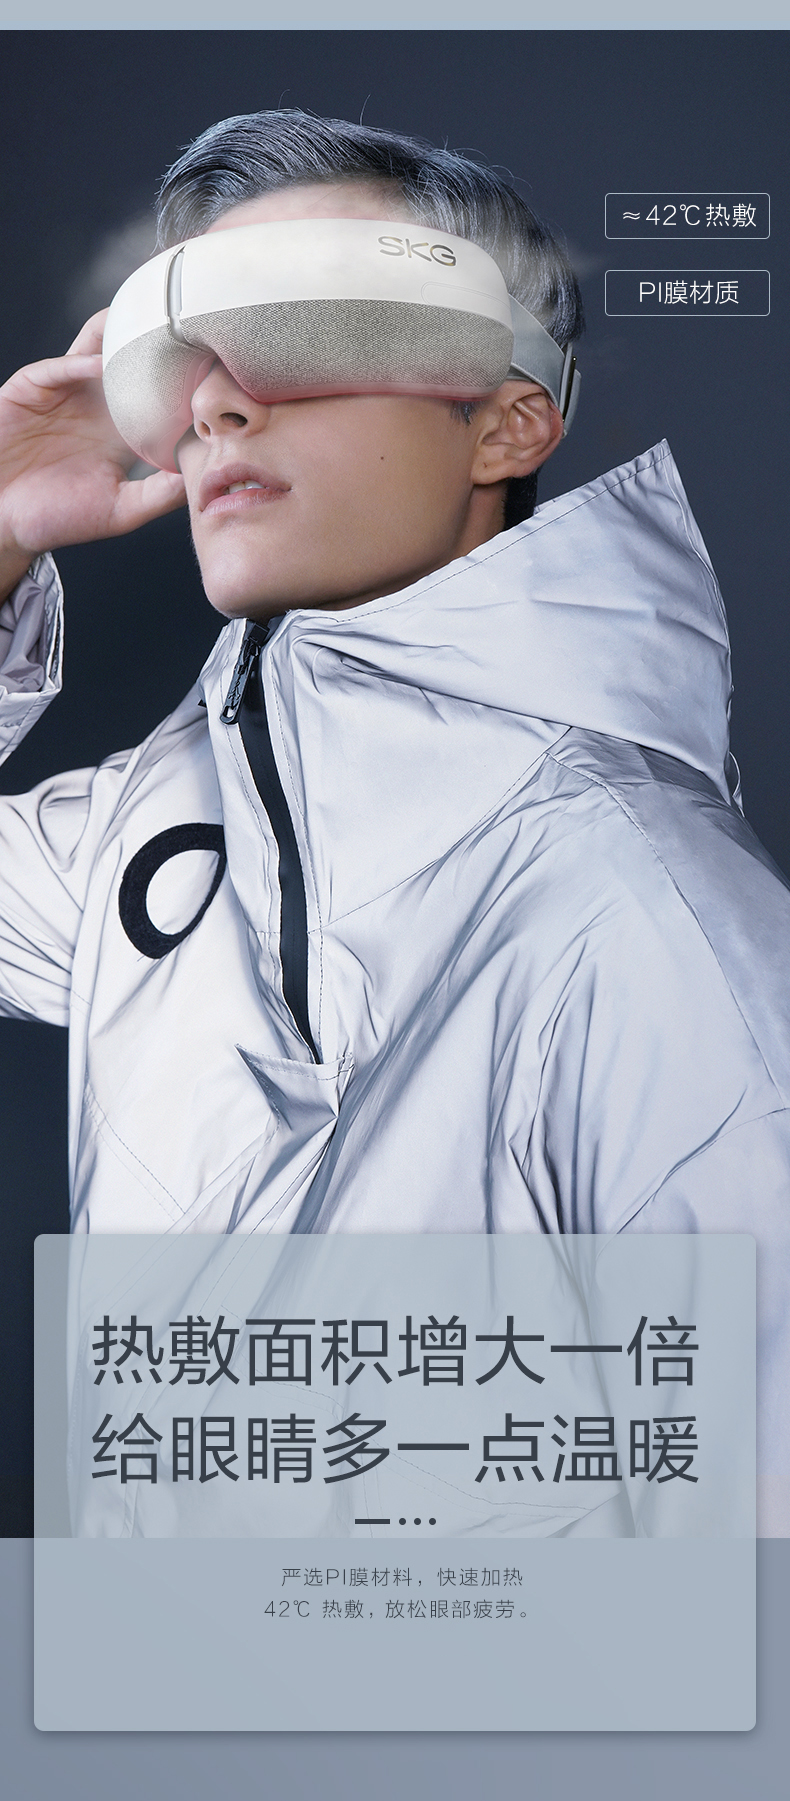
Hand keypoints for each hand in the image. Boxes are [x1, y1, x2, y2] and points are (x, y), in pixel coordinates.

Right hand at [0, 311, 186, 600]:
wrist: (2, 522)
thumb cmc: (57, 520)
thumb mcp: (120, 510)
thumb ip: (160, 494)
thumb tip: (203, 479)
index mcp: (121, 431)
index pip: (158, 398)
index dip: (183, 384)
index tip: (217, 373)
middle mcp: (95, 405)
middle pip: (131, 362)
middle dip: (157, 345)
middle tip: (192, 330)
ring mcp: (63, 392)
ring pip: (96, 350)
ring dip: (120, 335)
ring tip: (150, 323)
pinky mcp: (31, 389)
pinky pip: (58, 367)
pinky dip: (80, 362)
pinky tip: (103, 362)